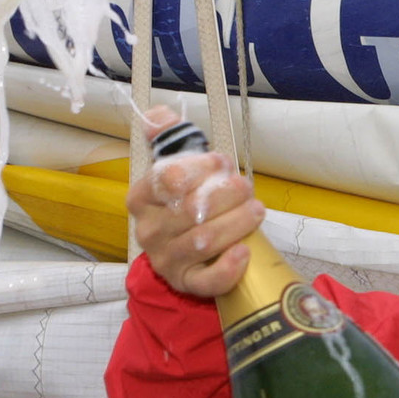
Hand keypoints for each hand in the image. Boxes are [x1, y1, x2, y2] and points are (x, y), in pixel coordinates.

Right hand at [129, 106, 265, 297]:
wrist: (190, 250)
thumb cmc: (188, 201)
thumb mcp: (177, 166)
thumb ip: (169, 137)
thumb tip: (158, 114)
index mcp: (142, 197)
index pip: (168, 179)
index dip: (201, 168)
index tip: (222, 163)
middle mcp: (149, 230)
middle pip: (191, 209)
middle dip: (227, 194)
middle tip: (246, 188)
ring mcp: (167, 260)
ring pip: (203, 241)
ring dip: (237, 223)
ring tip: (255, 210)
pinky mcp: (187, 283)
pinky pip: (207, 280)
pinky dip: (228, 267)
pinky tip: (244, 251)